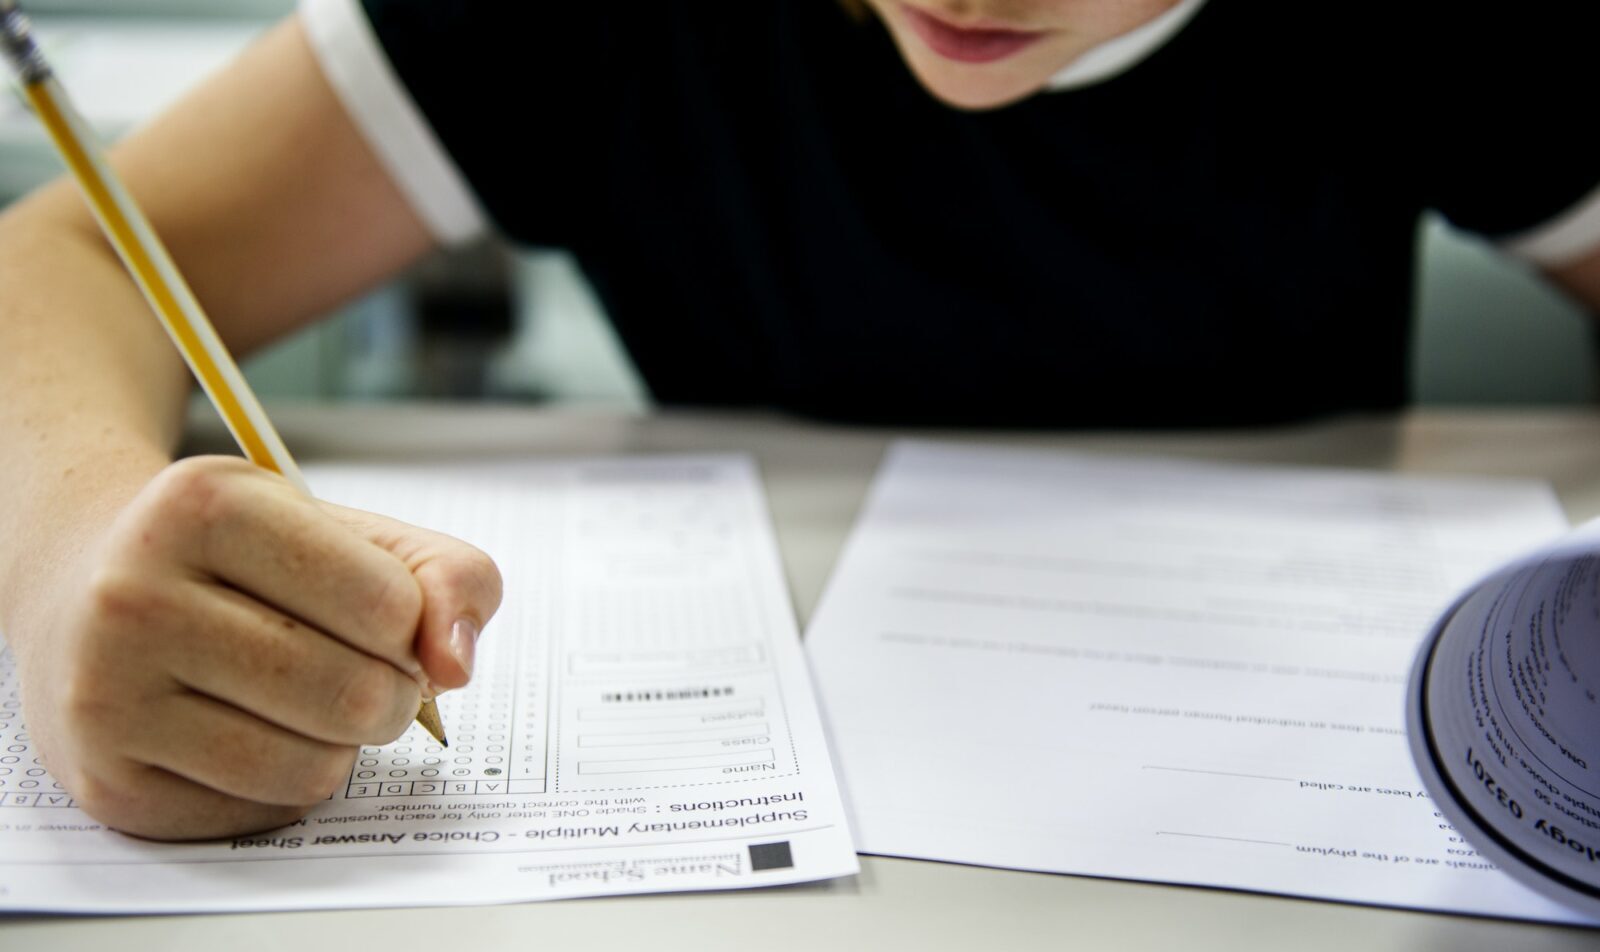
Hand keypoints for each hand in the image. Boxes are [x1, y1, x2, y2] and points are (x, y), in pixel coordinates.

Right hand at [8, 455, 502, 840]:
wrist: (90, 591)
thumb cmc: (248, 563)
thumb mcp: (349, 532)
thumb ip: (446, 577)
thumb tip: (456, 664)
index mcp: (205, 506)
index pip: (387, 603)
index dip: (412, 624)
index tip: (385, 615)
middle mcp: (136, 595)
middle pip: (353, 693)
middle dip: (394, 695)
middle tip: (369, 674)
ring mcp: (109, 693)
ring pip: (310, 766)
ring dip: (345, 746)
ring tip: (315, 704)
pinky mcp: (108, 781)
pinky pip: (261, 811)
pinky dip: (289, 782)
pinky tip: (254, 732)